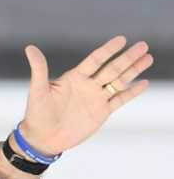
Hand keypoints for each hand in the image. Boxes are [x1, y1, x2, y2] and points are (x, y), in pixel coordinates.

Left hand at [18, 36, 152, 154]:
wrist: (43, 138)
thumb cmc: (37, 114)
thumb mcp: (38, 91)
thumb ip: (39, 69)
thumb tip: (29, 48)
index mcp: (74, 78)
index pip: (95, 60)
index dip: (108, 50)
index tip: (122, 39)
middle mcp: (88, 85)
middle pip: (111, 69)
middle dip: (127, 58)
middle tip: (143, 45)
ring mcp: (96, 98)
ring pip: (118, 82)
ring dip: (133, 71)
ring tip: (148, 58)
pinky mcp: (101, 112)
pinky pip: (119, 100)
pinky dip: (131, 92)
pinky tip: (143, 83)